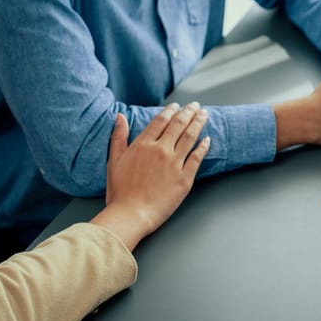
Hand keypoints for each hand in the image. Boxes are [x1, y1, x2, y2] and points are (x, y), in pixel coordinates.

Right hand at [92, 102, 210, 249]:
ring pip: (190, 137)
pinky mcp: (185, 178)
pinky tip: (207, 139)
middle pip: (179, 125)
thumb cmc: (120, 191)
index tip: (177, 106)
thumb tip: (120, 116)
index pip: (161, 120)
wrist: (131, 214)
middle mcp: (161, 150)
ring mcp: (175, 163)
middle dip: (189, 112)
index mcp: (143, 144)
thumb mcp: (113, 161)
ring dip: (198, 123)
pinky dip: (203, 146)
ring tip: (204, 115)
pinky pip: (197, 157)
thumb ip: (118, 137)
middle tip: (196, 105)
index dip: (171, 111)